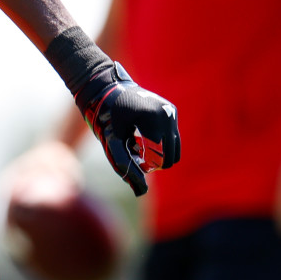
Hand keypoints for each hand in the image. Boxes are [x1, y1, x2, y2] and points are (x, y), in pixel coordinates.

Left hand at [74, 62, 179, 195]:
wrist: (107, 87)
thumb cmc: (105, 116)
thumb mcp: (111, 142)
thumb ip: (125, 166)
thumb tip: (140, 192)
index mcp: (152, 120)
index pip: (159, 159)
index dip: (144, 165)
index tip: (129, 155)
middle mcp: (166, 114)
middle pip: (171, 157)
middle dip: (153, 160)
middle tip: (132, 150)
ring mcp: (171, 112)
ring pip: (175, 149)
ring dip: (158, 153)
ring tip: (137, 143)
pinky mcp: (172, 111)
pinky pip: (173, 138)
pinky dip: (161, 143)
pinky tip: (142, 135)